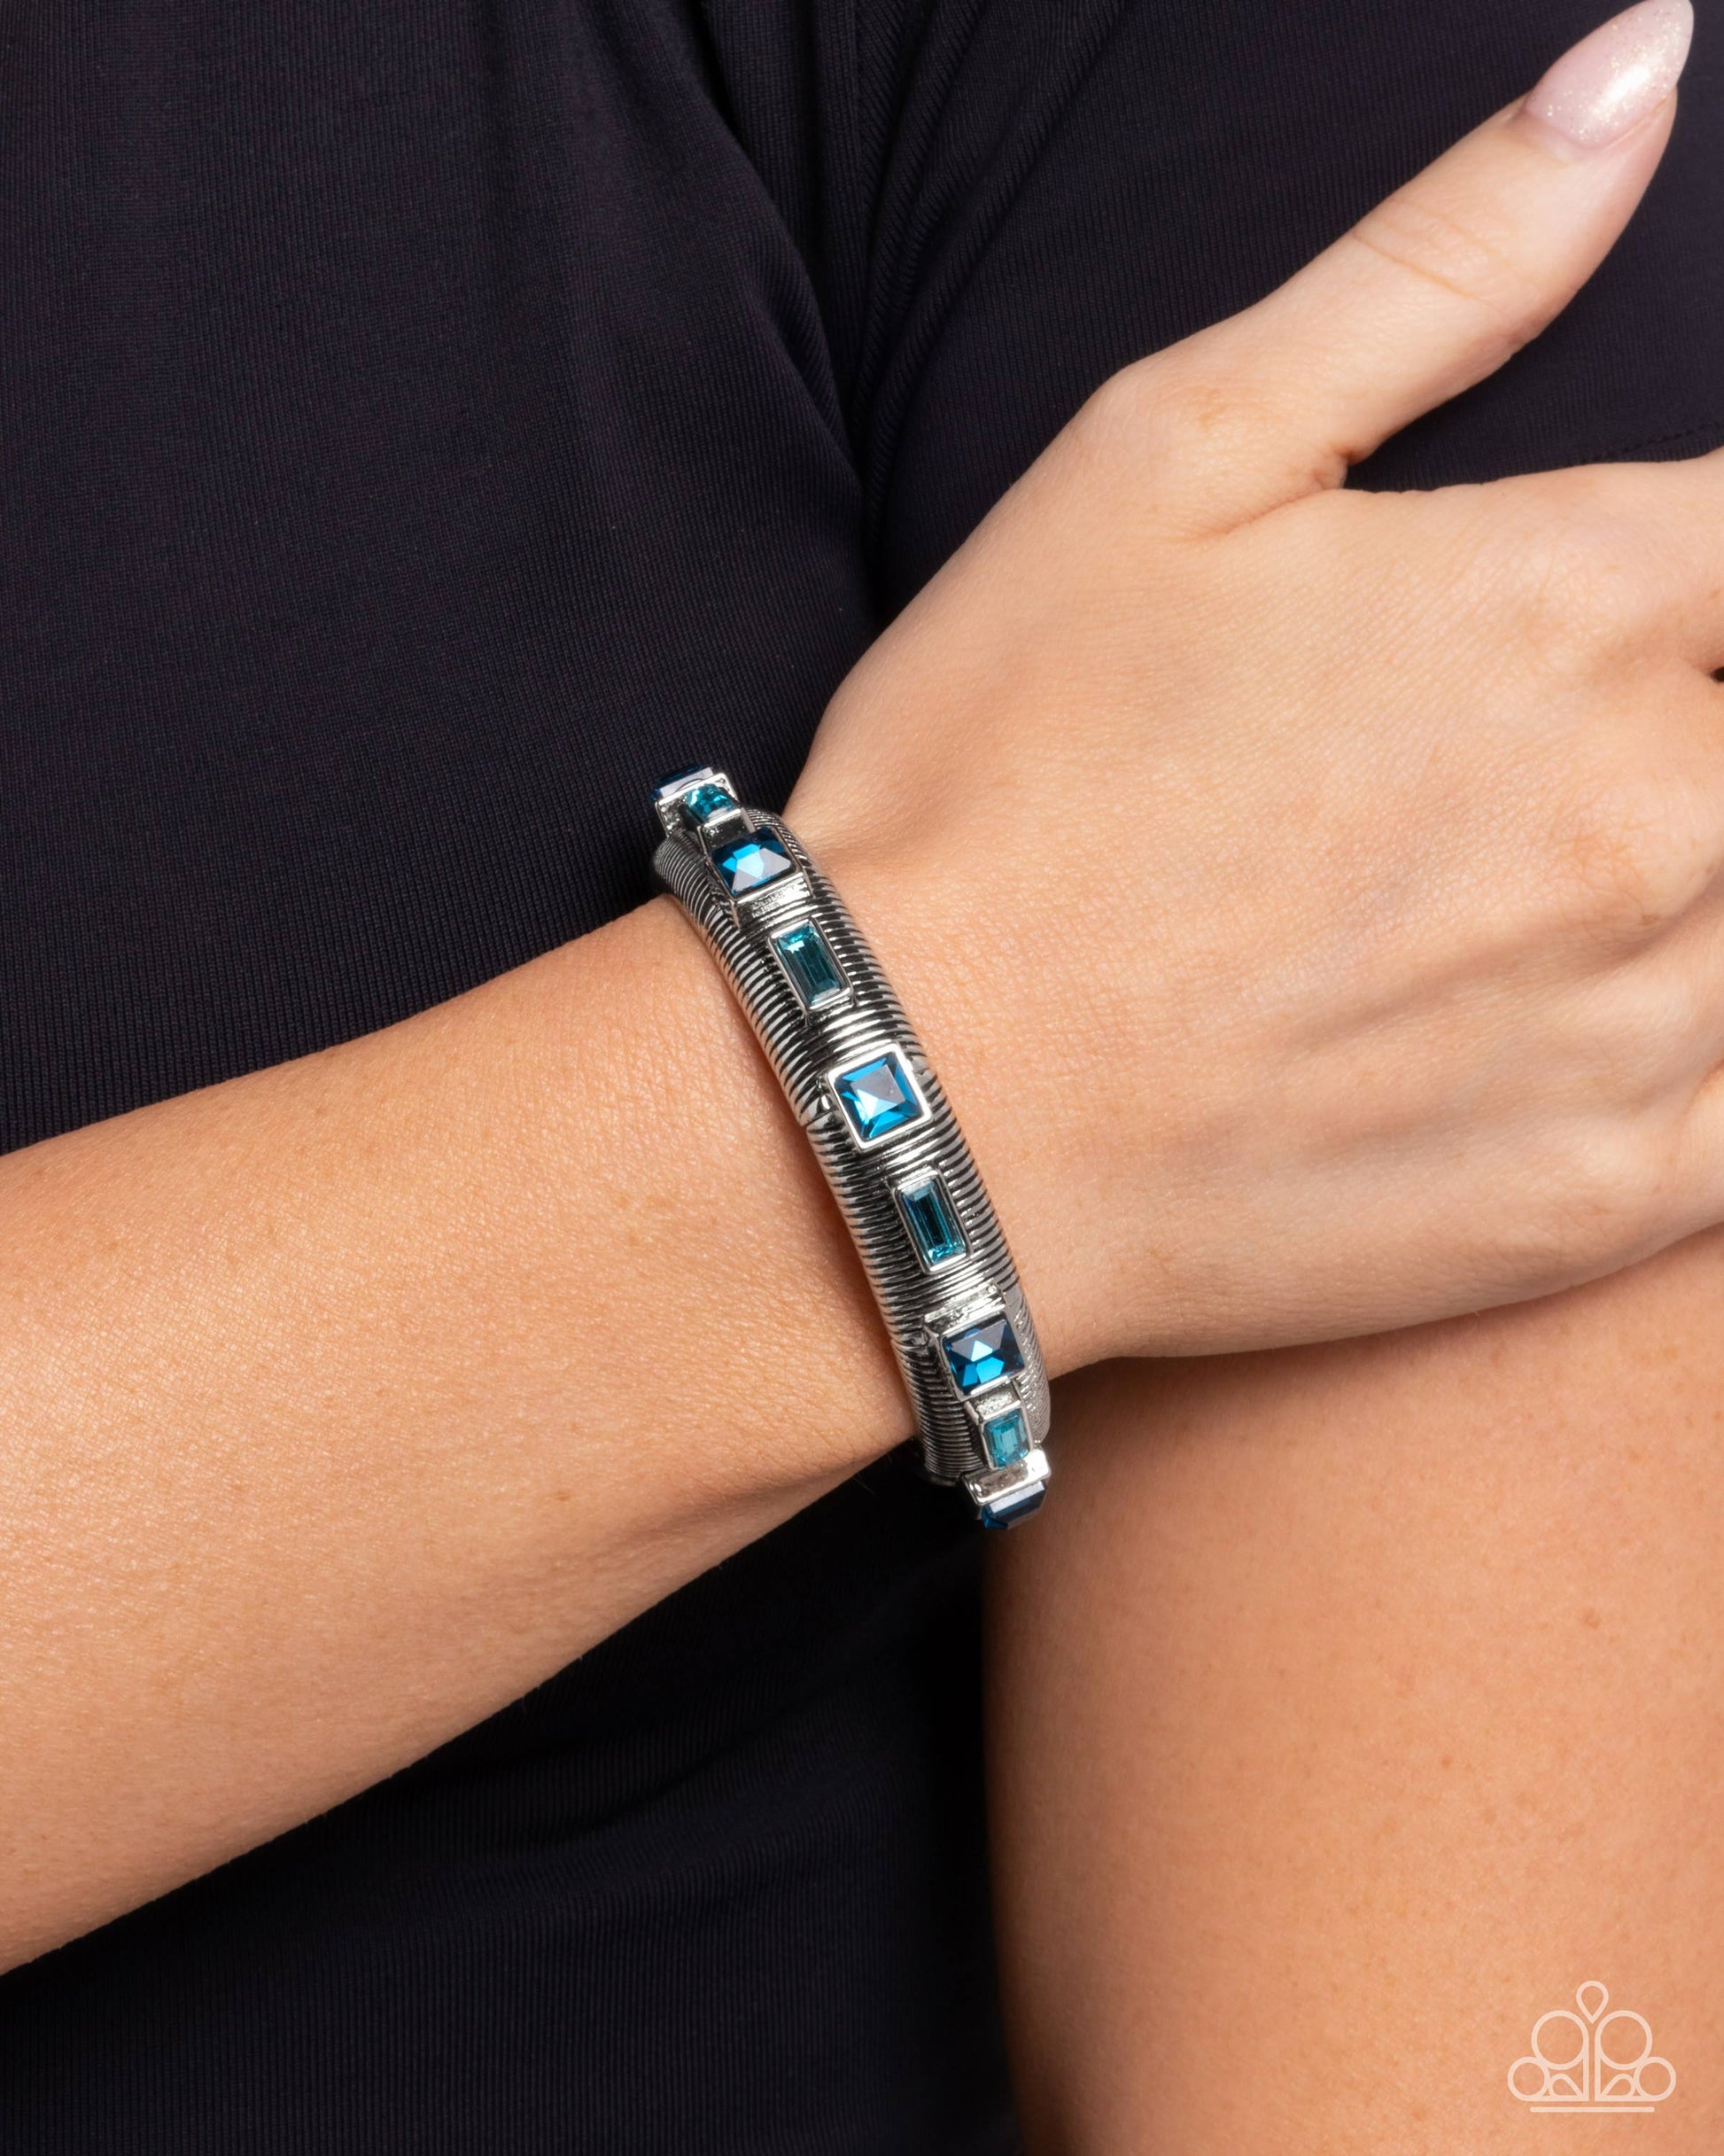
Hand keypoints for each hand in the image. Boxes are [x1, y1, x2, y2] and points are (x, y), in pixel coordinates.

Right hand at [788, 0, 1715, 1369]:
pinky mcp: (1602, 1202)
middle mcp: (1652, 810)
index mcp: (1574, 600)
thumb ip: (1437, 267)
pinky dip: (1703, 1054)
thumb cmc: (1003, 772)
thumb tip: (1642, 67)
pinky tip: (1569, 1024)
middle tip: (1492, 778)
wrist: (906, 1105)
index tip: (1629, 616)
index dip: (1704, 569)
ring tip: (1494, 899)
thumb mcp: (1167, 455)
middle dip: (1682, 726)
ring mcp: (1640, 1026)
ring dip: (1689, 887)